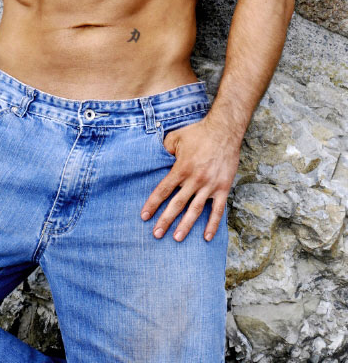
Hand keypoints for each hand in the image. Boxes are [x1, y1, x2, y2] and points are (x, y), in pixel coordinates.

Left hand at [140, 114, 240, 241]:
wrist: (224, 131)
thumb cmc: (198, 133)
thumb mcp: (176, 137)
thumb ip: (164, 149)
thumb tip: (156, 159)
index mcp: (181, 168)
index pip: (163, 190)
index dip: (153, 203)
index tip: (144, 216)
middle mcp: (194, 180)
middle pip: (177, 204)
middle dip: (165, 220)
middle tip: (156, 234)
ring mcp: (210, 186)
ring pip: (195, 210)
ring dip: (185, 226)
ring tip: (176, 238)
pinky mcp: (223, 188)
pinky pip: (218, 210)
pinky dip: (213, 224)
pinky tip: (207, 237)